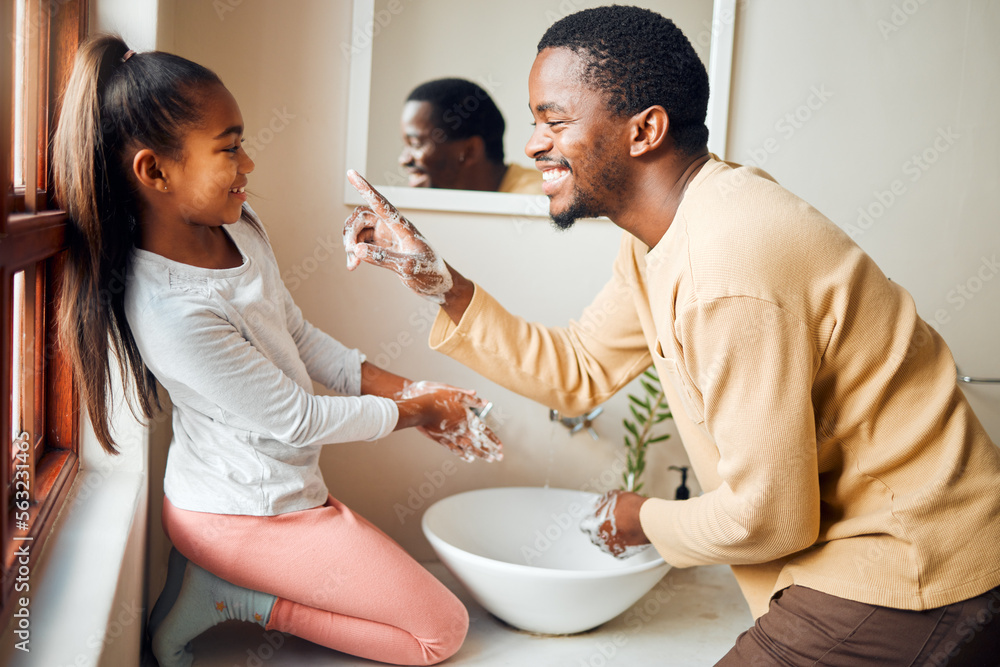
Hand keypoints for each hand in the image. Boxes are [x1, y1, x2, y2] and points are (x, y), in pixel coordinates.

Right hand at [343, 170, 452, 303]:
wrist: (439, 286)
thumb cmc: (432, 275)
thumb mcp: (410, 269)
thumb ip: (385, 259)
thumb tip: (357, 250)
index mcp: (404, 227)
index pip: (382, 204)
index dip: (366, 189)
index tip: (351, 173)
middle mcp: (393, 227)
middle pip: (362, 216)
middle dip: (351, 232)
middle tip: (350, 252)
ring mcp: (387, 236)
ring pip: (359, 229)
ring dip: (350, 243)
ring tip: (352, 265)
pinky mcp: (383, 246)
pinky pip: (361, 242)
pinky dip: (354, 253)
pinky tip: (353, 266)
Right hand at [401, 381, 502, 462]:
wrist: (421, 408)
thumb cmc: (438, 399)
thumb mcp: (457, 394)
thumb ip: (472, 399)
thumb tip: (484, 401)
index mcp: (468, 419)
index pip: (485, 431)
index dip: (493, 439)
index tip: (500, 446)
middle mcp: (463, 430)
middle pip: (480, 443)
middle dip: (491, 450)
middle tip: (499, 457)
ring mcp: (453, 437)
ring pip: (471, 449)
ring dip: (481, 455)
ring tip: (489, 460)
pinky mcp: (443, 441)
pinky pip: (456, 450)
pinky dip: (464, 455)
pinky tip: (470, 459)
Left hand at [580, 490, 650, 558]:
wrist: (646, 519)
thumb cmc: (630, 507)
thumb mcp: (612, 496)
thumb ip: (601, 503)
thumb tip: (599, 505)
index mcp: (593, 524)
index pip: (585, 526)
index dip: (591, 521)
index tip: (596, 519)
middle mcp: (599, 538)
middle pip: (595, 535)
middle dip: (601, 529)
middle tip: (612, 522)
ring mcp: (609, 547)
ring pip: (606, 543)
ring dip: (611, 538)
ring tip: (622, 528)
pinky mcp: (621, 554)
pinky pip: (617, 549)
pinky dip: (621, 544)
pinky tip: (627, 535)